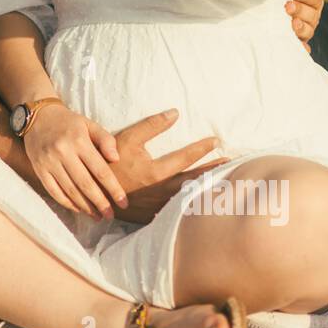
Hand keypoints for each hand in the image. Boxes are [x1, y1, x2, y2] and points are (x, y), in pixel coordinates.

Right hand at [22, 102, 127, 220]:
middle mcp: (63, 152)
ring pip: (69, 190)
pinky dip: (67, 203)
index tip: (123, 203)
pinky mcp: (39, 169)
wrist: (37, 117)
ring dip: (85, 206)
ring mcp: (49, 162)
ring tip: (97, 216)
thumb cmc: (69, 122)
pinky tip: (78, 209)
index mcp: (79, 141)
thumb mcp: (89, 124)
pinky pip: (53, 191)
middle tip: (110, 216)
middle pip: (85, 184)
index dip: (113, 189)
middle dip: (100, 203)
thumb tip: (116, 159)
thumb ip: (105, 139)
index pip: (100, 170)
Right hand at [106, 110, 227, 223]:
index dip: (203, 148)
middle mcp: (161, 191)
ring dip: (207, 188)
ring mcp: (159, 206)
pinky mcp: (154, 215)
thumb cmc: (110, 163)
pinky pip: (179, 209)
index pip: (186, 158)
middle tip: (232, 164)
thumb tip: (175, 113)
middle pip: (195, 180)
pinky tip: (202, 199)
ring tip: (224, 181)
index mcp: (156, 172)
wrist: (95, 191)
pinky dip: (193, 202)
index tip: (216, 140)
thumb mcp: (128, 139)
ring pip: (190, 197)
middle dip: (214, 171)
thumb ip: (152, 125)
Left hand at [285, 0, 322, 52]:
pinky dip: (302, 48)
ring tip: (292, 24)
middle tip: (288, 6)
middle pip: (312, 15)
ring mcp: (304, 30)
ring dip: (301, 27)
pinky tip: (301, 48)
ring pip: (309, 30)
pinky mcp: (297, 42)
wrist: (260, 11)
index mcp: (310, 1)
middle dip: (300, 10)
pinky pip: (304, 47)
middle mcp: (310, 16)